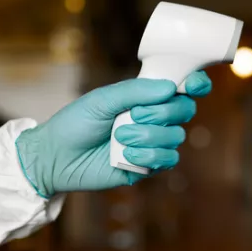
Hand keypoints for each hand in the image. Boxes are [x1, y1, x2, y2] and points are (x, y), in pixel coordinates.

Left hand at [16, 71, 211, 197]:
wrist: (56, 158)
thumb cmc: (75, 123)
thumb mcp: (102, 99)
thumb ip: (135, 91)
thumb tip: (170, 87)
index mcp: (145, 97)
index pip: (181, 87)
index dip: (195, 84)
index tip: (193, 85)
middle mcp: (154, 118)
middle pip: (184, 110)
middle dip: (162, 113)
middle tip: (133, 116)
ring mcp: (153, 142)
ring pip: (176, 136)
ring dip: (149, 136)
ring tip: (120, 138)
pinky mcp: (149, 166)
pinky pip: (168, 159)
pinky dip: (149, 157)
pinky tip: (127, 157)